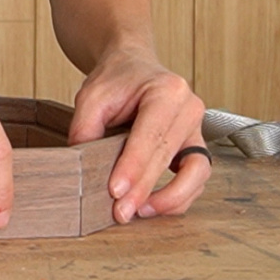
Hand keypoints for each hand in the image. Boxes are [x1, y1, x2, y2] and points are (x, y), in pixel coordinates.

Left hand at [68, 48, 208, 223]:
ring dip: (171, 198)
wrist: (132, 67)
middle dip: (144, 189)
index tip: (116, 191)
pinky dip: (178, 196)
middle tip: (121, 211)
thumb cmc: (116, 79)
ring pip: (196, 172)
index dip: (134, 166)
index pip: (151, 135)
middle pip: (169, 156)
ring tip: (140, 212)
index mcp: (167, 91)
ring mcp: (196, 128)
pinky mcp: (194, 145)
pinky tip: (152, 205)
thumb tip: (82, 167)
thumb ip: (85, 128)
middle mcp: (189, 109)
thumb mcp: (91, 96)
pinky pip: (195, 177)